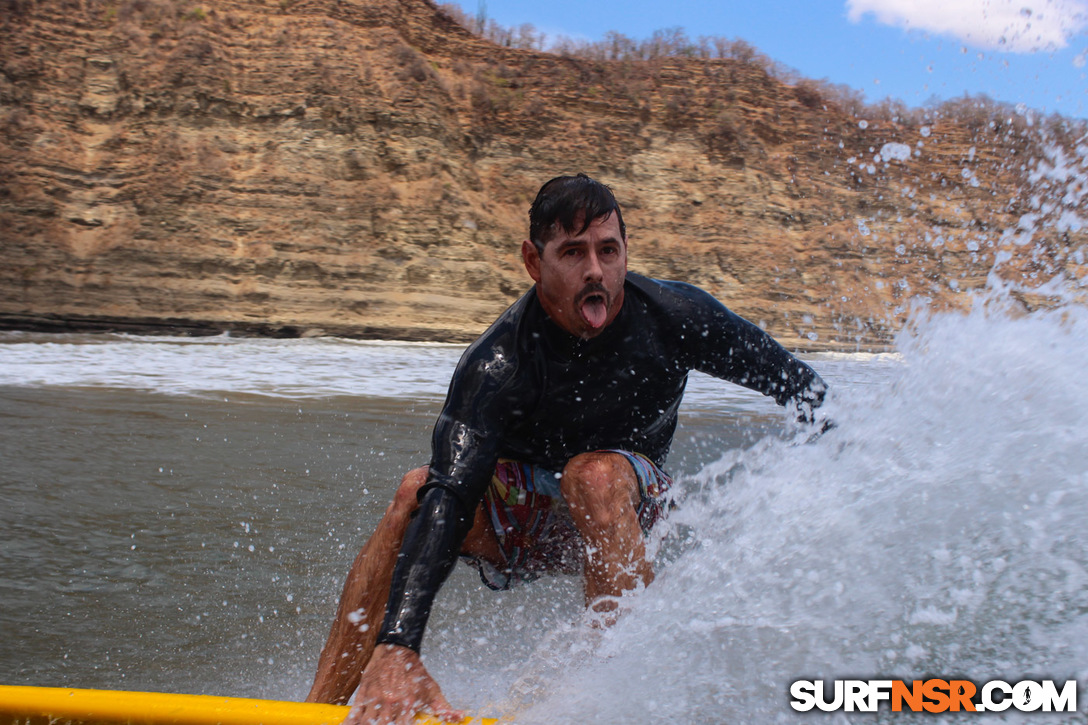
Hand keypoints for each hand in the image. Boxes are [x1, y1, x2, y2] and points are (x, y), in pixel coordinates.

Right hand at [343, 644, 463, 724]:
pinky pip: (354, 714)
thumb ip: (443, 708)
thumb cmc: (415, 673)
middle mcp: (391, 703)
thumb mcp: (432, 690)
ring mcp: (376, 699)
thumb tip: (459, 718)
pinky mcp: (364, 694)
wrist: (397, 650)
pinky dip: (349, 723)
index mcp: (409, 704)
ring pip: (367, 724)